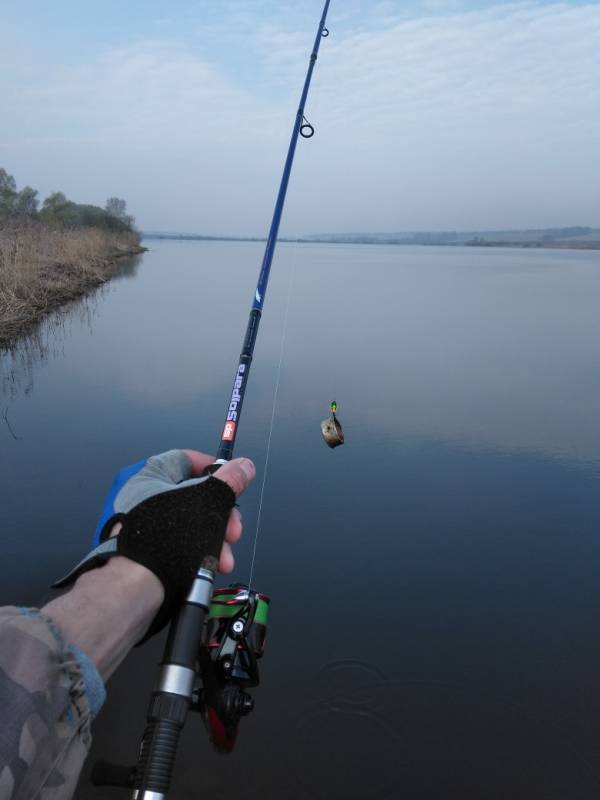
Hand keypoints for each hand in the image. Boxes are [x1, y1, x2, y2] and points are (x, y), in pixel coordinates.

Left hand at [101, 450, 255, 573]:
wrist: (139, 589)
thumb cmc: (170, 537)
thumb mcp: (209, 503)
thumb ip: (230, 481)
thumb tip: (244, 465)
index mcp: (154, 476)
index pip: (187, 459)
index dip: (214, 467)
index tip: (232, 479)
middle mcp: (148, 499)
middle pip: (197, 496)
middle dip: (223, 517)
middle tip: (233, 531)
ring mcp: (149, 527)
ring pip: (194, 524)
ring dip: (217, 540)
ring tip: (224, 558)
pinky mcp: (151, 552)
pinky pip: (183, 544)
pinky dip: (201, 553)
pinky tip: (213, 565)